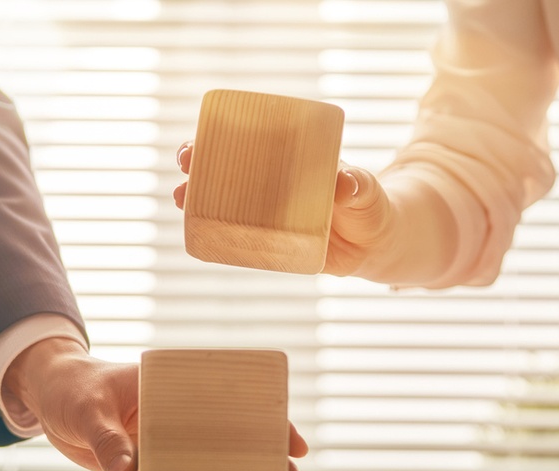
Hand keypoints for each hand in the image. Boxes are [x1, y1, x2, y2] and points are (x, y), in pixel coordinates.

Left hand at [3, 337, 309, 470]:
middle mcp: (184, 416)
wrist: (53, 401)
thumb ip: (109, 440)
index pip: (234, 401)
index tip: (294, 444)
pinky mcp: (158, 467)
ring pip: (220, 469)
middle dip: (268, 465)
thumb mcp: (89, 410)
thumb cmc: (74, 390)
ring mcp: (174, 444)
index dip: (269, 421)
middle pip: (237, 440)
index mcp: (178, 388)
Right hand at [173, 143, 390, 278]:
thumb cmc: (371, 206)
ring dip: (202, 201)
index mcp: (293, 163)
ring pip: (229, 205)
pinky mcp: (274, 244)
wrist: (376, 245)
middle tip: (184, 166)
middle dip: (201, 167)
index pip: (253, 145)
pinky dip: (222, 236)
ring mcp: (272, 216)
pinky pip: (243, 239)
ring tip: (182, 200)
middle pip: (230, 173)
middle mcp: (276, 187)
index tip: (202, 137)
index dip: (224, 139)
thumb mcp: (366, 191)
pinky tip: (205, 235)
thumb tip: (344, 181)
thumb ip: (357, 184)